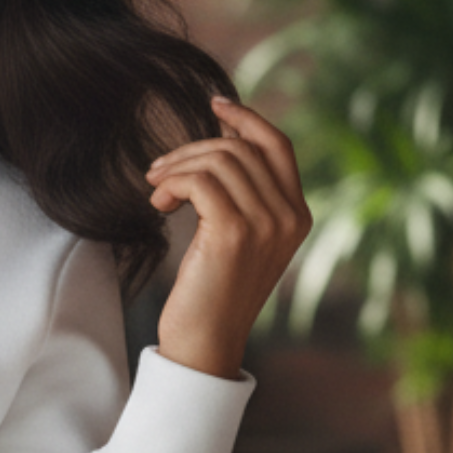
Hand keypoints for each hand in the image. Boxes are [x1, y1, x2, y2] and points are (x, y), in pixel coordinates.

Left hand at [145, 96, 312, 379]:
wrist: (203, 347)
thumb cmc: (210, 299)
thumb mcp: (235, 244)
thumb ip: (241, 201)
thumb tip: (218, 147)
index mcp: (297, 216)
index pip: (277, 145)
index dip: (247, 119)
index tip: (214, 105)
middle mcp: (288, 216)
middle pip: (242, 148)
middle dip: (194, 149)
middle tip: (158, 170)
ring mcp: (265, 224)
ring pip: (220, 160)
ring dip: (177, 167)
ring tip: (155, 190)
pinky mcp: (233, 232)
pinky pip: (200, 180)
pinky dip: (173, 182)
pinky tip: (158, 202)